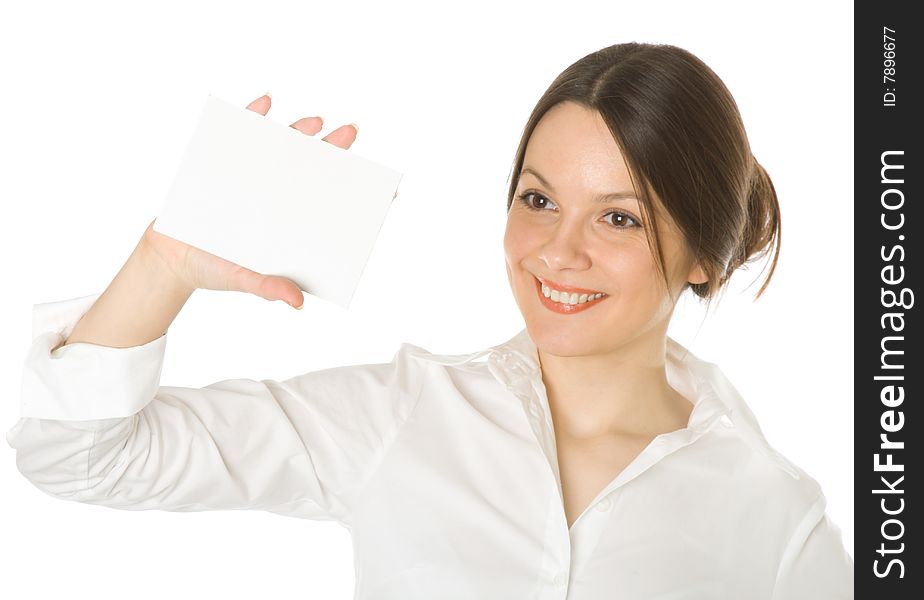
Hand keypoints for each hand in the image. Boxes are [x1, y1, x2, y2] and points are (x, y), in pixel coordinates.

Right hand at [139, 93, 357, 308]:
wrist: (171, 257)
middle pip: (313, 167)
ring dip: (299, 129)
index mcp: (293, 222)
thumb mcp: (242, 279)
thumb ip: (268, 288)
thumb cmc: (216, 270)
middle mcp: (280, 194)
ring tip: (313, 121)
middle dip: (334, 149)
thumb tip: (297, 303)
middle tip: (350, 134)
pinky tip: (266, 102)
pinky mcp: (226, 160)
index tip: (387, 190)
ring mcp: (255, 174)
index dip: (359, 195)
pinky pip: (242, 132)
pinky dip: (253, 114)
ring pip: (284, 145)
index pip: (331, 204)